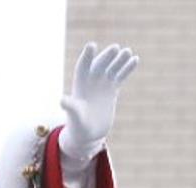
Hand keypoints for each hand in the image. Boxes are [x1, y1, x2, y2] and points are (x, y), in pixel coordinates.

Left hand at [59, 42, 138, 161]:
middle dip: (107, 57)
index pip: (83, 67)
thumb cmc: (78, 127)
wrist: (89, 134)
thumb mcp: (74, 118)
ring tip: (127, 52)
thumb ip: (70, 107)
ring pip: (111, 68)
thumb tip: (61, 100)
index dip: (87, 57)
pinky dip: (127, 68)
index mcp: (80, 86)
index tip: (92, 45)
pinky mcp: (112, 90)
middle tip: (116, 48)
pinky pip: (120, 76)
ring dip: (119, 60)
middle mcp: (91, 82)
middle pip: (99, 65)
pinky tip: (135, 60)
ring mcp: (102, 85)